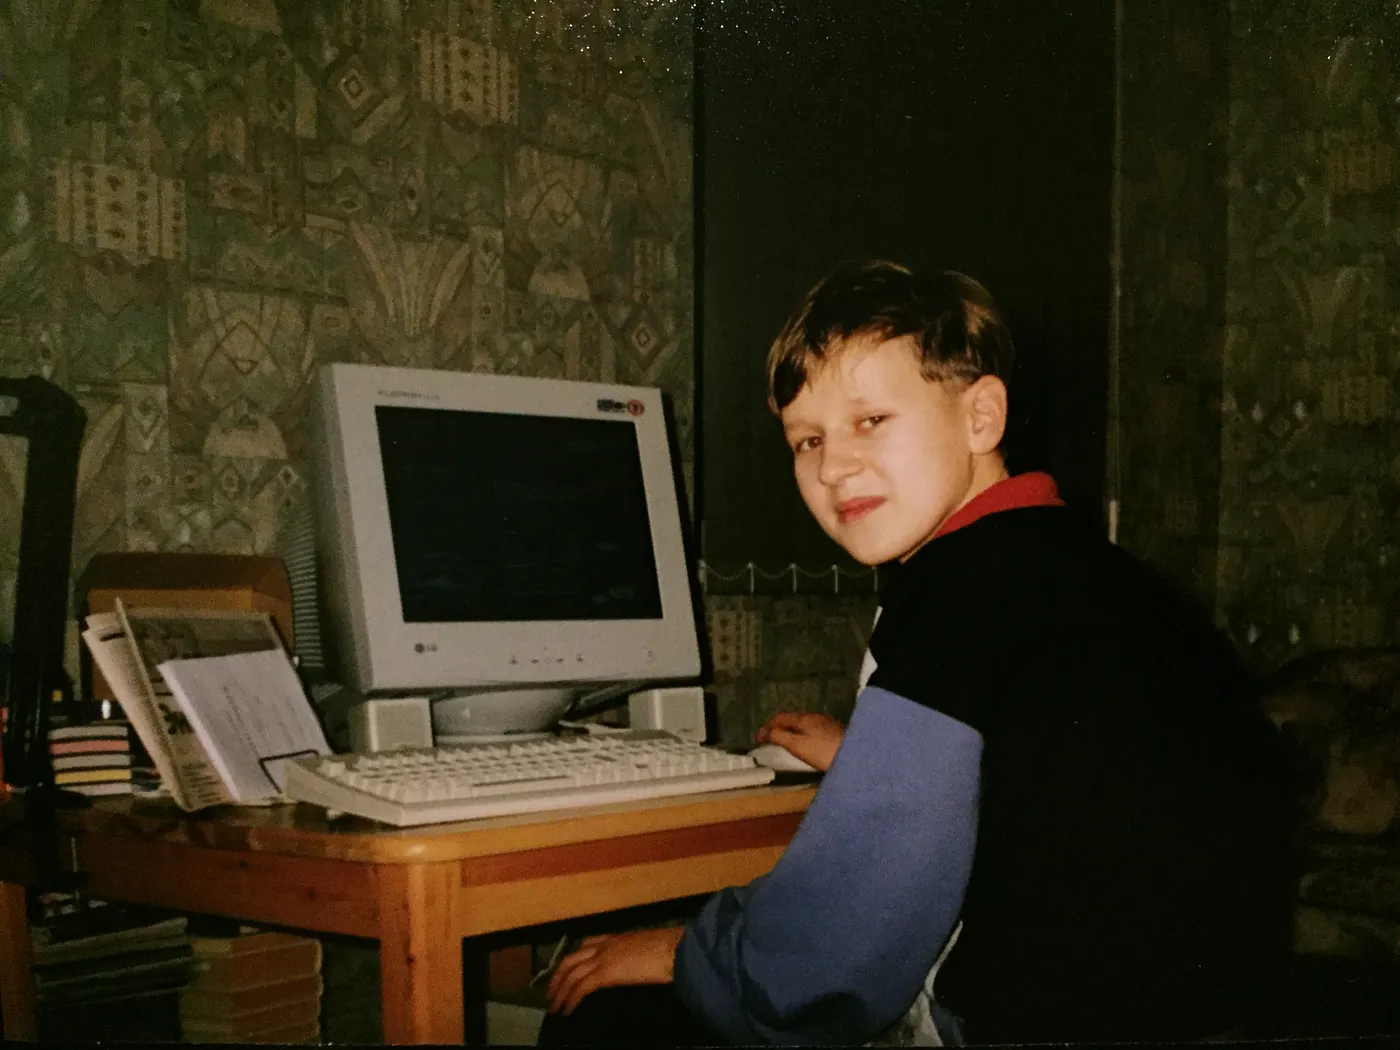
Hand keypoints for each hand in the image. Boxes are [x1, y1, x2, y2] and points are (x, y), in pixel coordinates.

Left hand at [546, 927, 684, 1015]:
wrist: (675, 950)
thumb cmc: (671, 949)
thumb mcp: (648, 948)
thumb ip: (635, 955)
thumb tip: (634, 966)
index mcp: (616, 937)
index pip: (587, 943)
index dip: (574, 957)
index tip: (567, 970)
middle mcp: (606, 944)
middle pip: (571, 958)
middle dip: (558, 975)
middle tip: (550, 991)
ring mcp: (604, 957)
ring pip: (571, 973)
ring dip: (560, 991)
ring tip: (554, 1006)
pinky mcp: (606, 973)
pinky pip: (581, 987)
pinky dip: (571, 999)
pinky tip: (567, 1010)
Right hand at [756, 711, 844, 771]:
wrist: (857, 755)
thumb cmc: (824, 752)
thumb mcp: (798, 746)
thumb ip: (780, 737)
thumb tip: (766, 731)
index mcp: (803, 718)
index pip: (779, 717)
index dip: (766, 727)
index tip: (757, 740)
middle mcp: (814, 716)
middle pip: (790, 718)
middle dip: (777, 727)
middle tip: (768, 740)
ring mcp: (826, 722)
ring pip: (801, 722)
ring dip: (789, 730)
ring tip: (784, 742)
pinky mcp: (834, 730)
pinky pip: (811, 728)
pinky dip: (801, 733)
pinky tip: (804, 743)